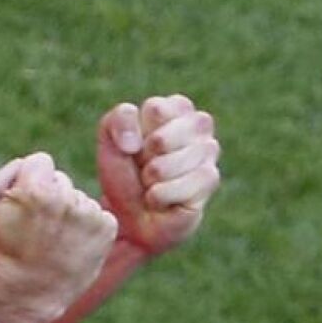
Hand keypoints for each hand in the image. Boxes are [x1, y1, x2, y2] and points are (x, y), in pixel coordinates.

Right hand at [0, 152, 117, 322]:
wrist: (26, 292)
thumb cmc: (2, 246)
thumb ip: (6, 170)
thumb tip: (30, 163)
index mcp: (38, 188)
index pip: (41, 161)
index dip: (30, 181)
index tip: (25, 205)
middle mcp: (68, 198)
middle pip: (61, 180)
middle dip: (50, 196)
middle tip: (38, 226)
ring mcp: (90, 215)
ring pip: (79, 198)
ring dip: (69, 213)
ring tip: (54, 239)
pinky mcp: (106, 230)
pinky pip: (99, 215)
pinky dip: (88, 227)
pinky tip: (72, 244)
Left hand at [97, 95, 220, 256]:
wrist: (131, 216)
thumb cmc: (125, 173)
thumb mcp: (110, 139)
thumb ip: (119, 121)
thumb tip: (136, 142)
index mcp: (175, 106)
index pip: (155, 109)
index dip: (137, 133)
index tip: (135, 145)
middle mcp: (198, 123)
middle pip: (161, 140)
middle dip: (144, 159)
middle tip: (144, 167)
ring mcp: (209, 150)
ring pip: (172, 163)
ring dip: (152, 179)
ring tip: (152, 183)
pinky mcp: (211, 178)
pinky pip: (183, 185)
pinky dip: (162, 196)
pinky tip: (161, 199)